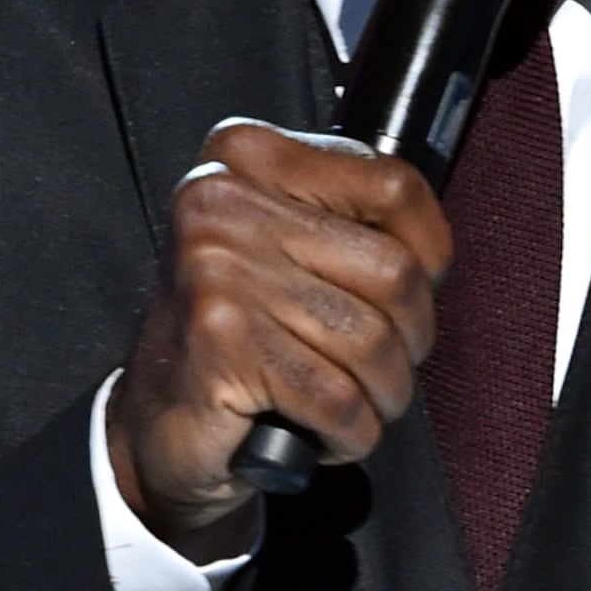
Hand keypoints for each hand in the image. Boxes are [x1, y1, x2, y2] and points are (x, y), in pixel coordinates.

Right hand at [108, 119, 452, 562]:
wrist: (157, 424)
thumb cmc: (238, 333)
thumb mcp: (286, 246)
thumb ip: (349, 222)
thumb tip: (433, 252)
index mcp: (248, 158)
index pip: (393, 184)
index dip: (431, 251)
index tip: (418, 290)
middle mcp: (224, 202)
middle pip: (395, 270)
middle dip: (411, 338)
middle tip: (382, 366)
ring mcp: (218, 271)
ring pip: (373, 341)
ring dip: (383, 394)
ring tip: (353, 404)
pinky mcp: (219, 343)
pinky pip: (338, 399)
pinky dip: (349, 433)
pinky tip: (322, 433)